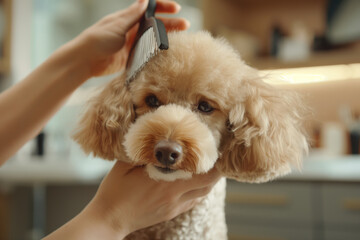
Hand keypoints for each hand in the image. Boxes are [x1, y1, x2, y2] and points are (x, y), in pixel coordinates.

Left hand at [72, 0, 188, 76]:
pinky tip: (166, 52)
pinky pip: (147, 51)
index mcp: (127, 18)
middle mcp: (131, 29)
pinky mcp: (130, 56)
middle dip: (170, 23)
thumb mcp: (116, 26)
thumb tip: (144, 0)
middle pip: (154, 23)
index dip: (163, 7)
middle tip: (186, 25)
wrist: (85, 61)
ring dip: (166, 36)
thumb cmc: (97, 40)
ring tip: (181, 38)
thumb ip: (131, 15)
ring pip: (153, 37)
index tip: (176, 8)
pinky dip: (156, 51)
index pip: (149, 9)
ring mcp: (131, 43)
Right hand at [86, 161, 220, 236]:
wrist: (109, 219)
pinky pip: (192, 201)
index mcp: (166, 182)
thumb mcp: (125, 165)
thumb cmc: (115, 191)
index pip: (202, 173)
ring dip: (208, 181)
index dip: (213, 161)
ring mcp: (174, 207)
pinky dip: (197, 190)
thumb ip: (142, 152)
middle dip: (216, 170)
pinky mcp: (171, 213)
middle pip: (209, 184)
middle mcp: (174, 196)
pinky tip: (192, 182)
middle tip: (214, 157)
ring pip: (202, 194)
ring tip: (206, 167)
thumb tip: (155, 138)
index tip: (214, 149)